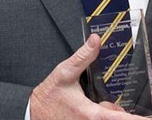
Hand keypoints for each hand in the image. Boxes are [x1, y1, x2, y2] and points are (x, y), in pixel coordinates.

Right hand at [29, 34, 151, 119]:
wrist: (31, 114)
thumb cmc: (47, 98)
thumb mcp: (64, 73)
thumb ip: (82, 57)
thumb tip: (96, 40)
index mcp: (91, 115)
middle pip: (119, 119)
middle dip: (120, 111)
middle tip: (113, 101)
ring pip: (110, 119)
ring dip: (109, 112)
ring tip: (89, 103)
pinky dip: (102, 115)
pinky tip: (89, 110)